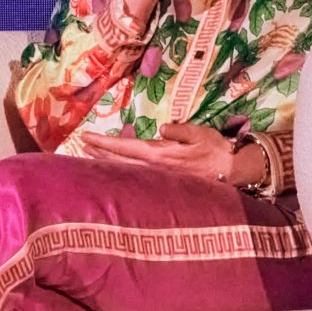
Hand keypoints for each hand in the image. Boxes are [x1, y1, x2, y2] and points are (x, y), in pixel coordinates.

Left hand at [69, 127, 250, 190]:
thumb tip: (162, 127)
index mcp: (160, 155)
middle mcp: (154, 169)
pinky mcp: (163, 183)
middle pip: (118, 161)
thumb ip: (179, 130)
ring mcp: (157, 178)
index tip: (86, 137)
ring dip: (106, 162)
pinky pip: (135, 176)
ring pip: (125, 170)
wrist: (231, 172)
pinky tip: (114, 168)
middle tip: (80, 145)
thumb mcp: (199, 133)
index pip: (124, 147)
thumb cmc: (216, 149)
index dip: (103, 143)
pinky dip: (120, 170)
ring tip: (89, 155)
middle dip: (98, 153)